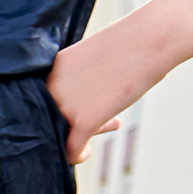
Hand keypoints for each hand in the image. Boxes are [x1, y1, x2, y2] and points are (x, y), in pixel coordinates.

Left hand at [43, 43, 127, 163]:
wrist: (149, 38)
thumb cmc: (126, 45)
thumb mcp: (90, 60)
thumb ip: (76, 81)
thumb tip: (78, 103)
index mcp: (50, 71)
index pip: (43, 101)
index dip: (59, 108)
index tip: (79, 108)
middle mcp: (51, 90)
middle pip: (50, 119)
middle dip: (71, 122)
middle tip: (99, 118)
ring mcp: (65, 107)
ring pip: (60, 134)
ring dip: (77, 135)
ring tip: (108, 125)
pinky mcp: (83, 122)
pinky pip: (70, 151)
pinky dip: (76, 156)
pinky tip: (86, 152)